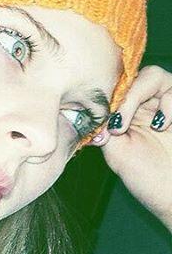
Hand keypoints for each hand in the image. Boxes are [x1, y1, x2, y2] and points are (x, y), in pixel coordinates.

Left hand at [89, 65, 171, 230]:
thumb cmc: (147, 178)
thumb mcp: (116, 152)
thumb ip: (104, 128)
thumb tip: (89, 111)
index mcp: (125, 114)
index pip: (113, 88)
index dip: (106, 93)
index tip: (104, 117)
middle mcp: (145, 105)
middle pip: (132, 77)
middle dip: (124, 96)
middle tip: (119, 123)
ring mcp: (166, 105)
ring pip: (153, 76)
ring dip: (141, 96)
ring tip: (145, 125)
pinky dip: (168, 103)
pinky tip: (161, 125)